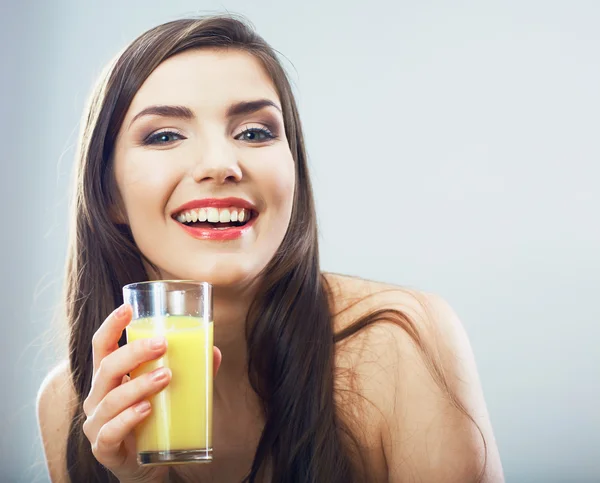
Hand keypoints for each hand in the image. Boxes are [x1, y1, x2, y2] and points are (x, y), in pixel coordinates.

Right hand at [82, 304, 221, 481]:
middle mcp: (98, 397)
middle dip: (134, 352)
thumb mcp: (168, 392)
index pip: (102, 346)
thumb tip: (214, 350)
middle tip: (162, 344)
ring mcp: (97, 424)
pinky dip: (127, 420)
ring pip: (111, 399)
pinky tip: (146, 410)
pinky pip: (110, 432)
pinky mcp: (104, 449)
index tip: (128, 308)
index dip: (111, 325)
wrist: (145, 467)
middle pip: (107, 367)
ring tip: (165, 377)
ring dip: (139, 385)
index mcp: (109, 378)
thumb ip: (189, 372)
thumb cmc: (153, 420)